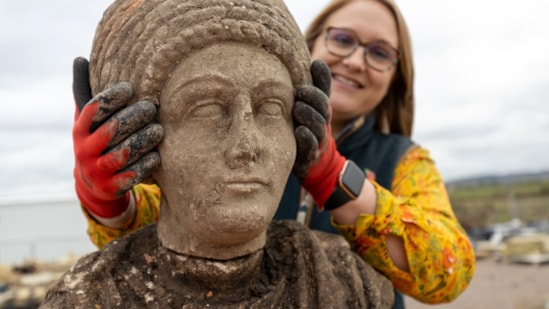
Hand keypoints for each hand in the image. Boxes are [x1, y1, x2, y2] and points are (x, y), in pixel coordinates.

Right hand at [72, 57, 163, 218]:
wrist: (93, 185)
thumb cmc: (96, 141)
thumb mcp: (87, 120)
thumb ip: (86, 92)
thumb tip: (80, 58)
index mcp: (80, 130)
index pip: (94, 110)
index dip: (111, 98)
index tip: (130, 88)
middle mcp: (85, 150)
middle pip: (111, 130)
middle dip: (133, 117)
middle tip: (152, 108)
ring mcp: (98, 170)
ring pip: (123, 153)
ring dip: (143, 140)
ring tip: (159, 130)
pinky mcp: (111, 187)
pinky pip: (131, 176)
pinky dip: (145, 165)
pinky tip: (158, 156)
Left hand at [292, 60, 330, 179]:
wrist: (311, 163)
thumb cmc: (303, 128)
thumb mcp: (305, 107)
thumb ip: (308, 86)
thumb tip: (310, 60)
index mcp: (319, 108)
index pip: (324, 90)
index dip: (322, 77)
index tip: (315, 64)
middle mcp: (321, 121)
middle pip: (323, 106)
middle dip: (313, 97)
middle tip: (300, 90)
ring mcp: (318, 138)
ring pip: (318, 125)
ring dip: (308, 115)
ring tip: (297, 108)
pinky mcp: (310, 155)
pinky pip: (310, 146)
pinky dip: (306, 138)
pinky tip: (300, 130)